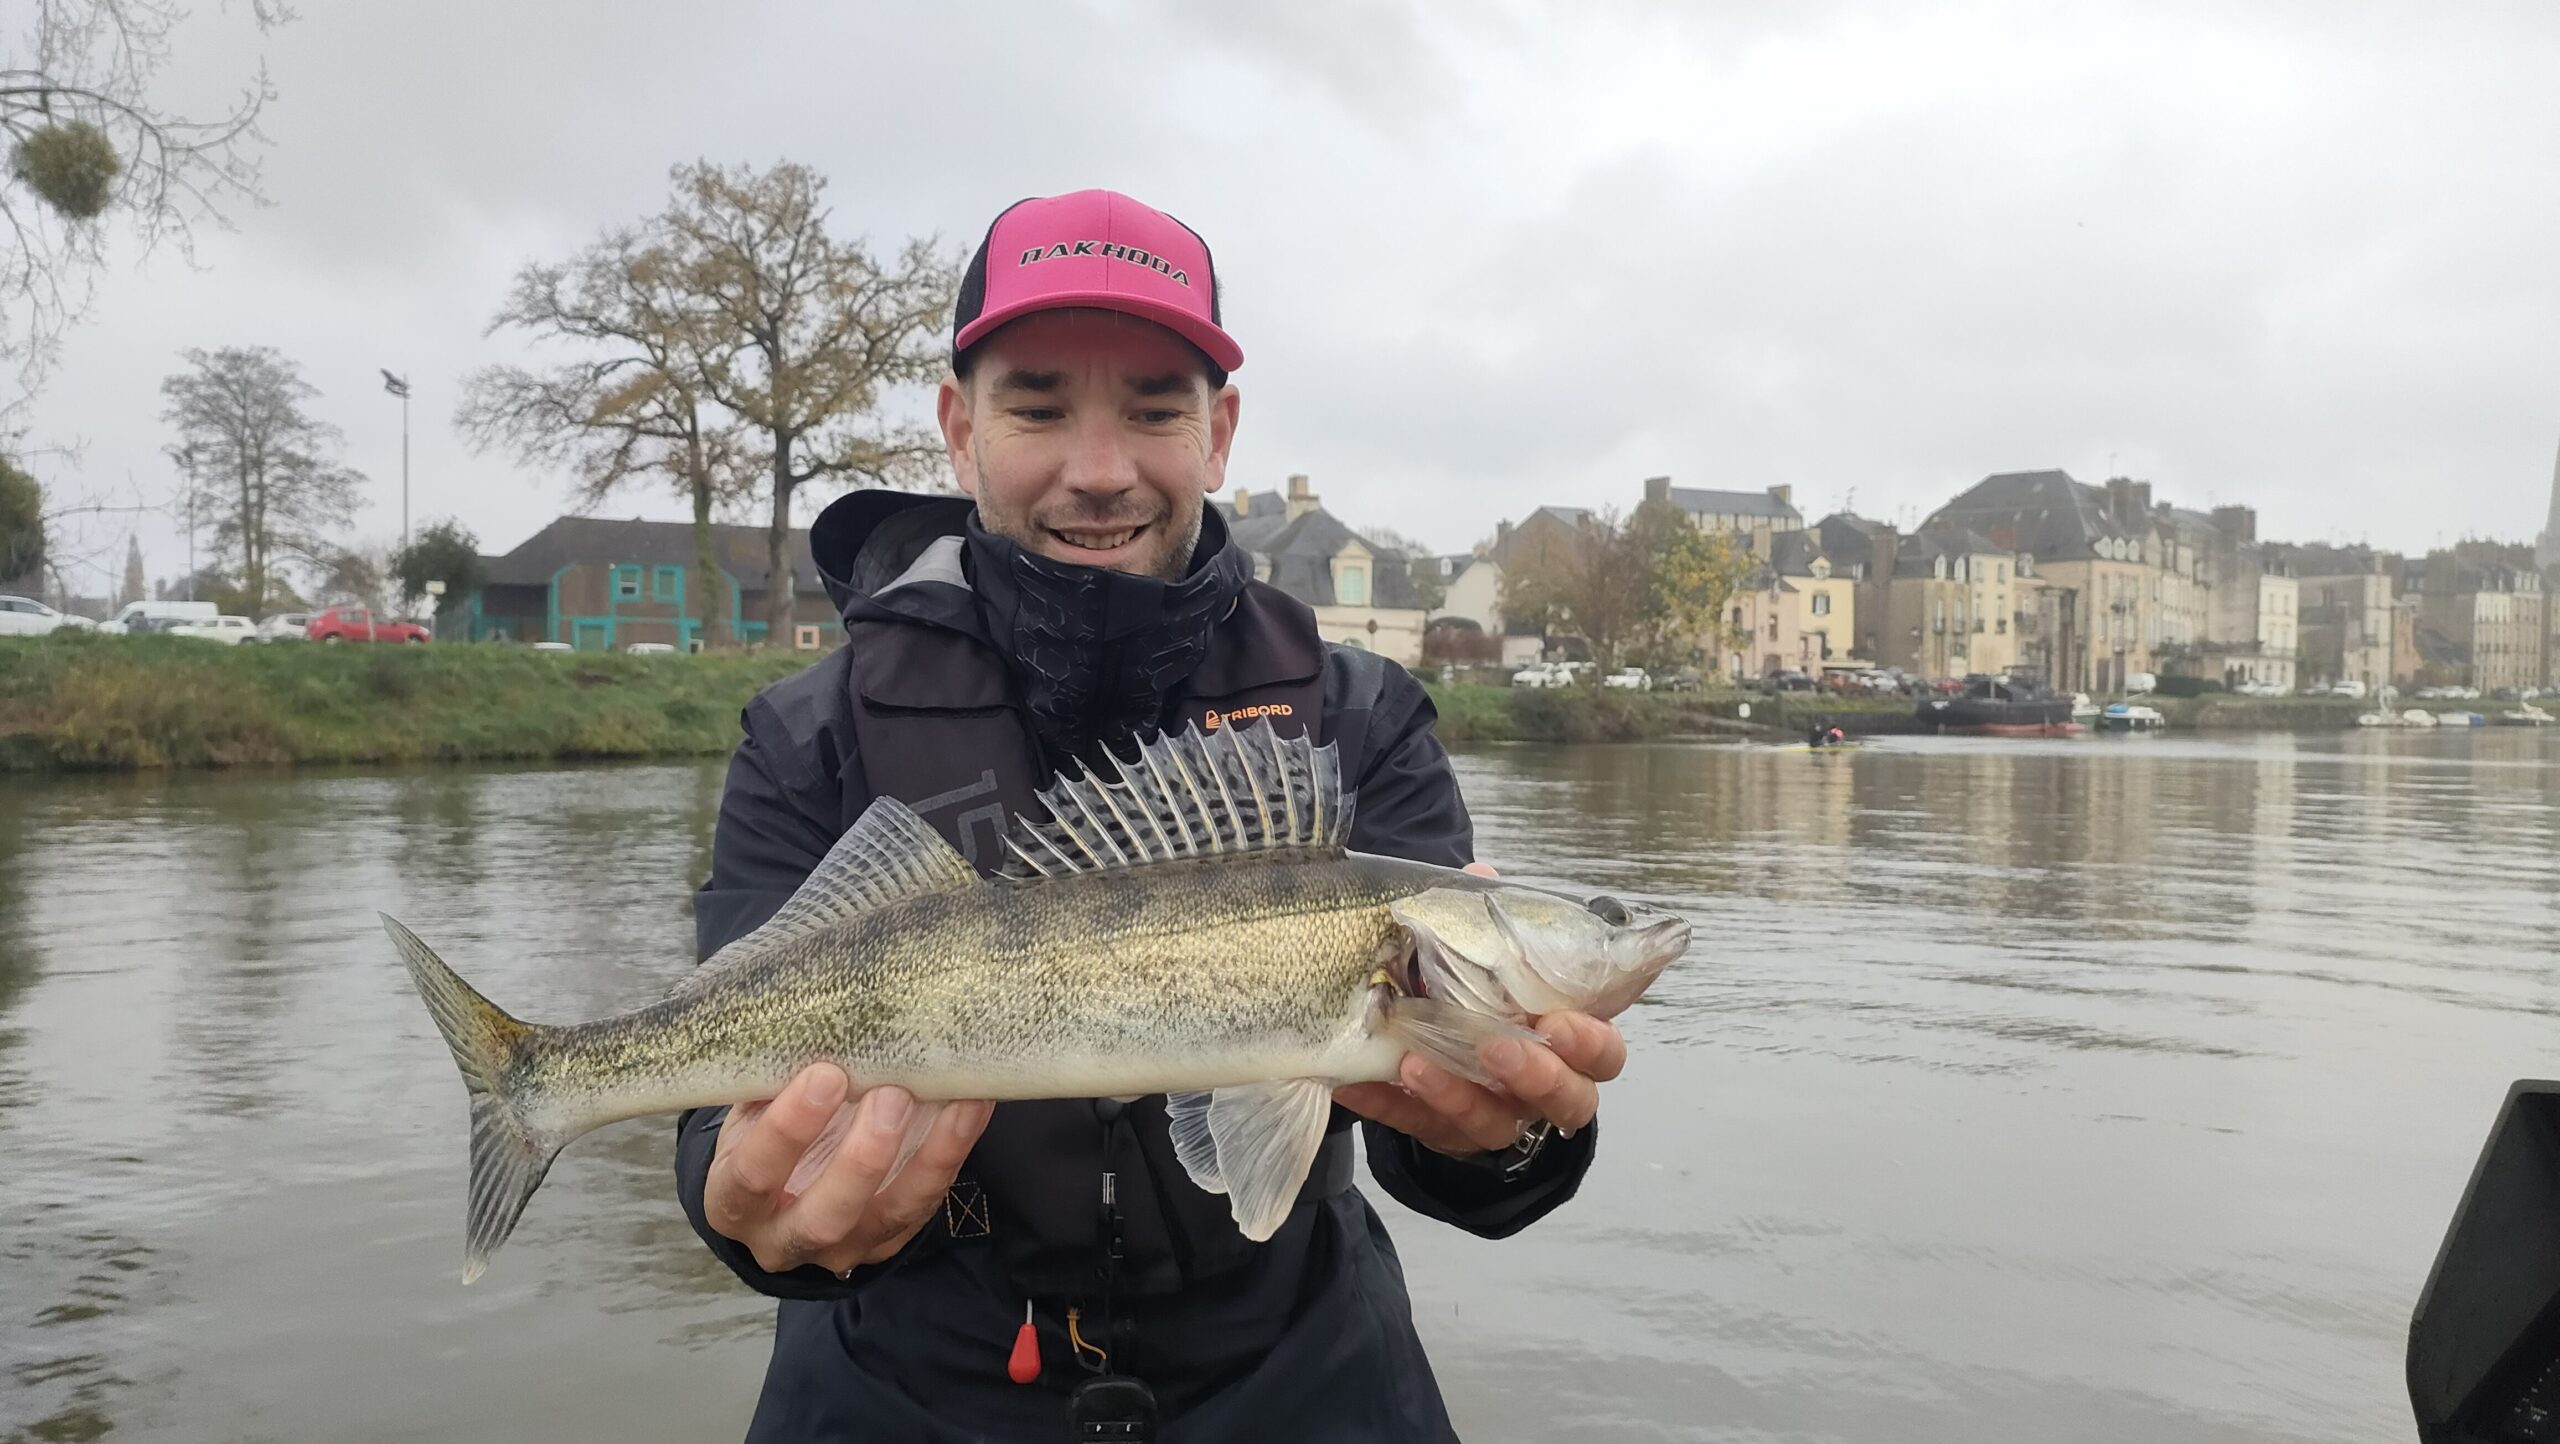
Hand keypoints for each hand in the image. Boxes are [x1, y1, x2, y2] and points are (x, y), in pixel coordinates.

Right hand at [703, 1063, 993, 1276]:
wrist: (775, 1187)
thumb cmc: (762, 1131)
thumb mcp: (752, 1109)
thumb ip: (775, 1079)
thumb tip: (820, 1012)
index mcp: (733, 1201)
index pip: (752, 1177)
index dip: (787, 1131)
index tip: (824, 1075)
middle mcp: (785, 1238)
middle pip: (824, 1216)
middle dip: (862, 1158)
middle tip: (891, 1095)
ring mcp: (842, 1247)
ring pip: (888, 1217)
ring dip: (926, 1157)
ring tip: (954, 1099)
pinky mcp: (888, 1242)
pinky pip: (926, 1202)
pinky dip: (953, 1151)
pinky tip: (973, 1104)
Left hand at [1334, 862, 1630, 1158]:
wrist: (1448, 1057)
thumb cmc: (1488, 1000)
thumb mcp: (1497, 964)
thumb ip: (1494, 925)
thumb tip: (1482, 877)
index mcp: (1568, 1044)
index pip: (1602, 1053)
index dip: (1590, 1043)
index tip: (1558, 1021)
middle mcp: (1542, 1089)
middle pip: (1565, 1099)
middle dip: (1534, 1075)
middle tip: (1497, 1048)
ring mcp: (1495, 1116)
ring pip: (1492, 1123)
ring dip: (1455, 1095)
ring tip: (1415, 1061)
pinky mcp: (1441, 1133)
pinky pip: (1416, 1125)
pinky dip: (1388, 1104)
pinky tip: (1356, 1082)